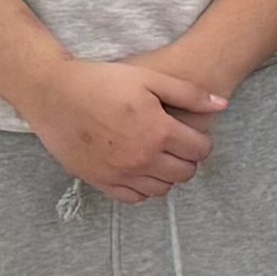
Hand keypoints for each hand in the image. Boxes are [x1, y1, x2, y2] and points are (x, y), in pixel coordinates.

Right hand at [26, 55, 223, 204]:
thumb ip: (189, 94)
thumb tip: (222, 105)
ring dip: (167, 175)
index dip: (202, 142)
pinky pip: (134, 198)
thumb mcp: (150, 78)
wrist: (54, 94)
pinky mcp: (100, 182)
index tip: (193, 134)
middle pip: (184, 173)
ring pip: (162, 189)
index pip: (200, 150)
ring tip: (159, 156)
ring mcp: (120, 174)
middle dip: (188, 160)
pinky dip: (143, 187)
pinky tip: (140, 168)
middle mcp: (142, 158)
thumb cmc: (101, 81)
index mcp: (158, 132)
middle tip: (177, 145)